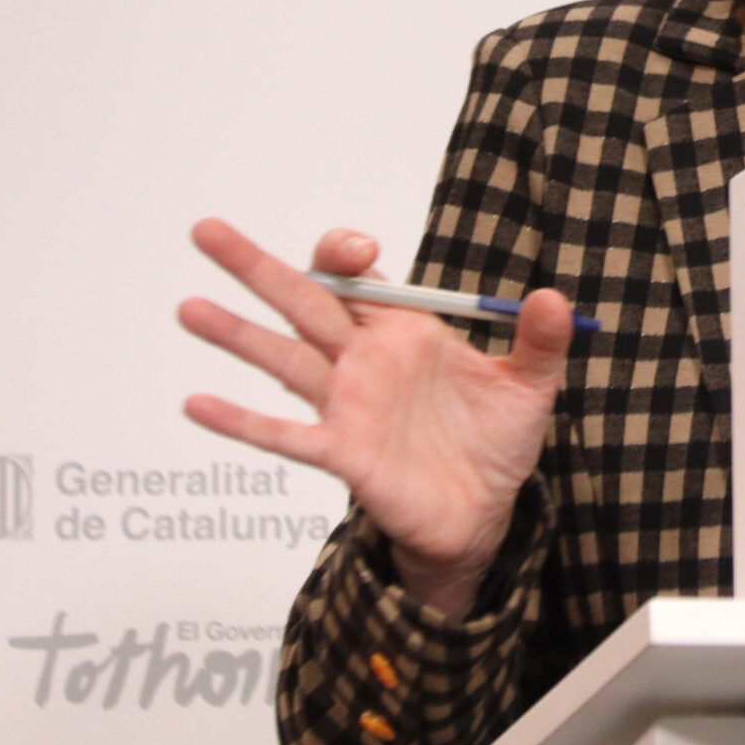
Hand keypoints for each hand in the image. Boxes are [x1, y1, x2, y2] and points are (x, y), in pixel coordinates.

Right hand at [178, 219, 569, 618]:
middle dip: (257, 267)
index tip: (358, 252)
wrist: (485, 513)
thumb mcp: (531, 386)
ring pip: (283, 359)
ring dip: (237, 335)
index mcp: (404, 333)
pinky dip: (243, 422)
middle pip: (303, 304)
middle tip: (207, 231)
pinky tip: (199, 405)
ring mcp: (347, 406)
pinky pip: (286, 434)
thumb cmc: (495, 442)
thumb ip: (542, 341)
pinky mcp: (343, 453)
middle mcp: (365, 363)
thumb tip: (555, 300)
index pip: (358, 282)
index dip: (346, 258)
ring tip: (189, 307)